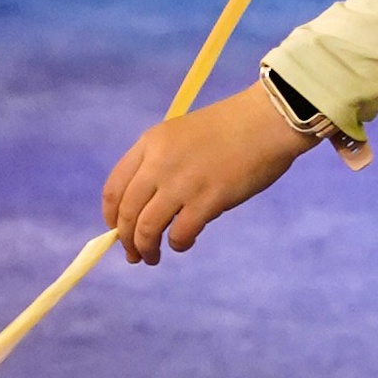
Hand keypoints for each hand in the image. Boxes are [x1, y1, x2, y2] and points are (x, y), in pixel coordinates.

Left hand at [101, 82, 307, 262]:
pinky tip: (185, 243)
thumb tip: (151, 205)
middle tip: (134, 254)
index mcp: (149, 143)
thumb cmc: (231, 126)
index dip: (111, 216)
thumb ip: (161, 163)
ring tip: (153, 258)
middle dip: (126, 240)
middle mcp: (158, 163)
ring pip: (146, 228)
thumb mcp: (182, 134)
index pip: (114, 187)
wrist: (267, 120)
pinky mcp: (207, 199)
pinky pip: (180, 233)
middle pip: (126, 212)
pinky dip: (178, 244)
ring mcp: (181, 182)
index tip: (117, 230)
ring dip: (146, 248)